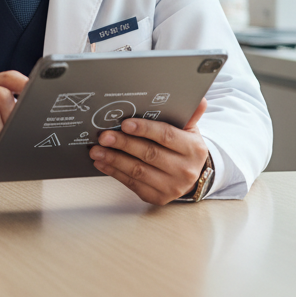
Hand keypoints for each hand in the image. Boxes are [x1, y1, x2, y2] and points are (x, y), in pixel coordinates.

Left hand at [89, 98, 210, 204]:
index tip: (125, 123)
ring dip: (114, 159)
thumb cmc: (183, 146)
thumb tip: (199, 99)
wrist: (190, 174)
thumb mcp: (188, 129)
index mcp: (194, 149)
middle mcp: (185, 170)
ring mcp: (172, 187)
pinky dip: (114, 172)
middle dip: (123, 143)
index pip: (166, 136)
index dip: (144, 129)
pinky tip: (102, 162)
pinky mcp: (159, 197)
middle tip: (103, 136)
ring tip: (96, 149)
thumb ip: (188, 113)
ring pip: (138, 171)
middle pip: (149, 154)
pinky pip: (133, 184)